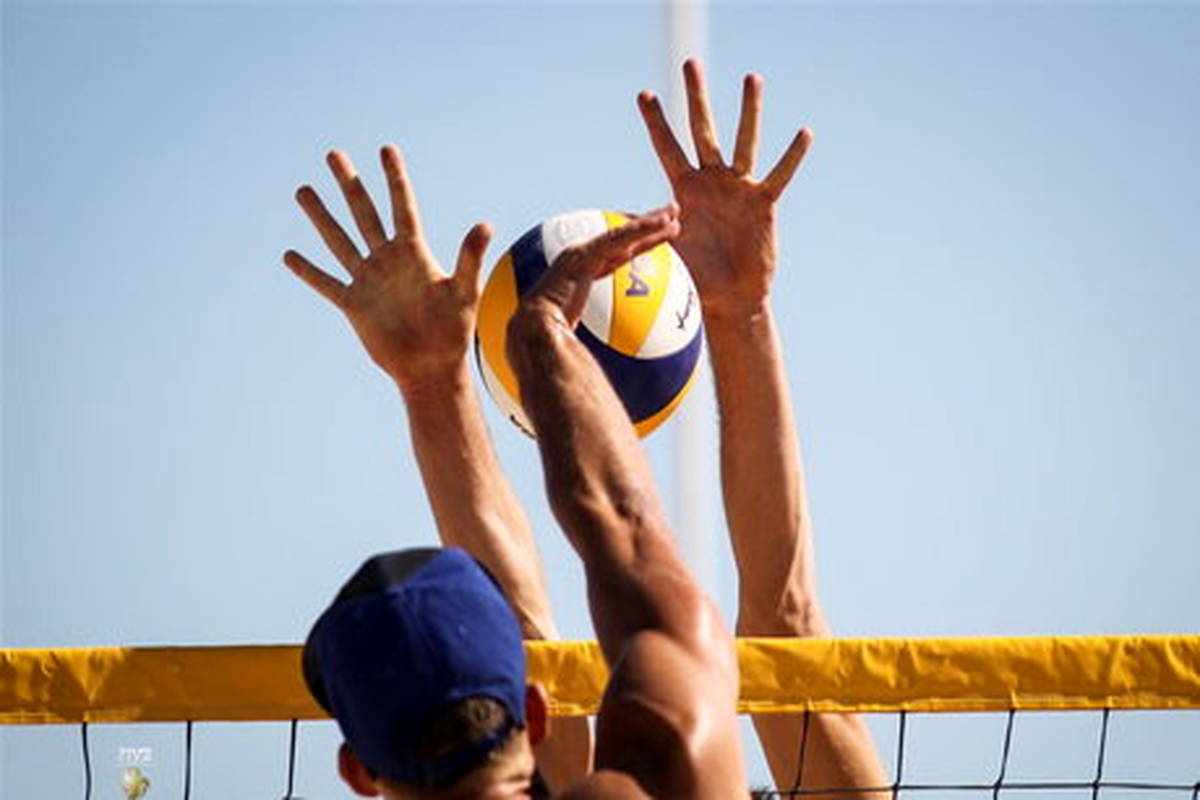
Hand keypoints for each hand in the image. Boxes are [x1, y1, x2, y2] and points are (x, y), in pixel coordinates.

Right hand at [283, 146, 490, 392]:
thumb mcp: (464, 292)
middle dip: (349, 184)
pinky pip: (327, 283)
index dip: (394, 179)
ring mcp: (369, 280)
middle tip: (333, 153)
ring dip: (321, 216)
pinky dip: (309, 271)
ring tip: (303, 190)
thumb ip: (470, 258)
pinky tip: (289, 255)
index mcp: (413, 253)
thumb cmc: (453, 331)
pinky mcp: (354, 305)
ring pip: (340, 241)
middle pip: (365, 213)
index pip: (402, 206)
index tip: (386, 149)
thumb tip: (485, 225)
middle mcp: (388, 260)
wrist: (431, 367)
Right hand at [516, 205, 679, 328]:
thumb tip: (604, 368)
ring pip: (623, 232)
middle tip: (670, 217)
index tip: (655, 242)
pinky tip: (664, 222)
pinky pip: (620, 237)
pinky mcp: (584, 254)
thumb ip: (590, 341)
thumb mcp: (578, 339)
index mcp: (580, 276)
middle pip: (621, 239)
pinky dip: (643, 228)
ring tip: (673, 212)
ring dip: (650, 222)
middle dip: (646, 227)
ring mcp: (581, 254)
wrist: (534, 333)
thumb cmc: (550, 344)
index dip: (636, 247)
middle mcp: (581, 260)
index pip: (614, 257)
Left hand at [637, 59, 811, 317]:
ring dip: (748, 110)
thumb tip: (617, 223)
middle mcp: (713, 180)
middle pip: (703, 130)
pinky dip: (792, 156)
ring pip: (743, 142)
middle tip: (691, 64)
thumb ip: (648, 231)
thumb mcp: (668, 249)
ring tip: (751, 78)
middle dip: (696, 97)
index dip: (656, 123)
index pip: (667, 148)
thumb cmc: (698, 274)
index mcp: (686, 189)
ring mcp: (740, 188)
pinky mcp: (763, 203)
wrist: (730, 297)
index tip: (643, 94)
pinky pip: (779, 176)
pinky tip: (804, 132)